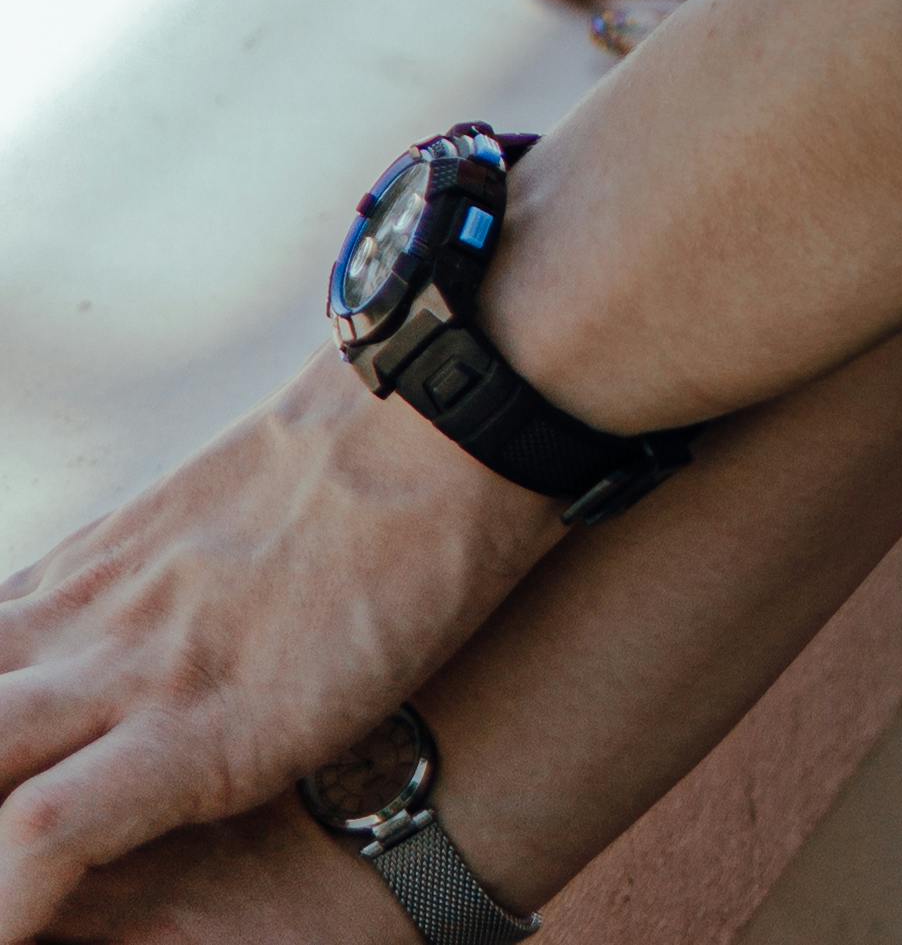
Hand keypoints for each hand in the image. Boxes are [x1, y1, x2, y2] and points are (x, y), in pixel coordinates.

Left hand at [0, 360, 553, 944]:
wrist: (447, 418)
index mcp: (84, 582)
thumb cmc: (370, 461)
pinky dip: (13, 895)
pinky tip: (26, 930)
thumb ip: (155, 582)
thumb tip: (161, 618)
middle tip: (1, 838)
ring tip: (9, 909)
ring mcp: (130, 673)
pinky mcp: (195, 729)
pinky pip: (42, 826)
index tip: (13, 761)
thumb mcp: (221, 518)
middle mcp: (80, 624)